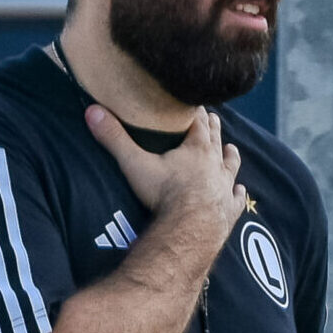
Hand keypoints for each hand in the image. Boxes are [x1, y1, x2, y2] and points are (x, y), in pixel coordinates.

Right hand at [85, 105, 244, 235]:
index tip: (195, 103)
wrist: (190, 228)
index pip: (197, 123)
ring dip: (230, 157)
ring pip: (231, 167)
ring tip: (232, 149)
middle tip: (214, 118)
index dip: (196, 112)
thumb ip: (114, 139)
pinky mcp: (229, 210)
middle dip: (213, 129)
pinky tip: (241, 191)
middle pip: (216, 141)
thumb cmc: (164, 194)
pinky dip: (239, 194)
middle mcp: (215, 165)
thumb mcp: (135, 164)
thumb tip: (91, 111)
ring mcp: (225, 188)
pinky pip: (237, 199)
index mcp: (196, 149)